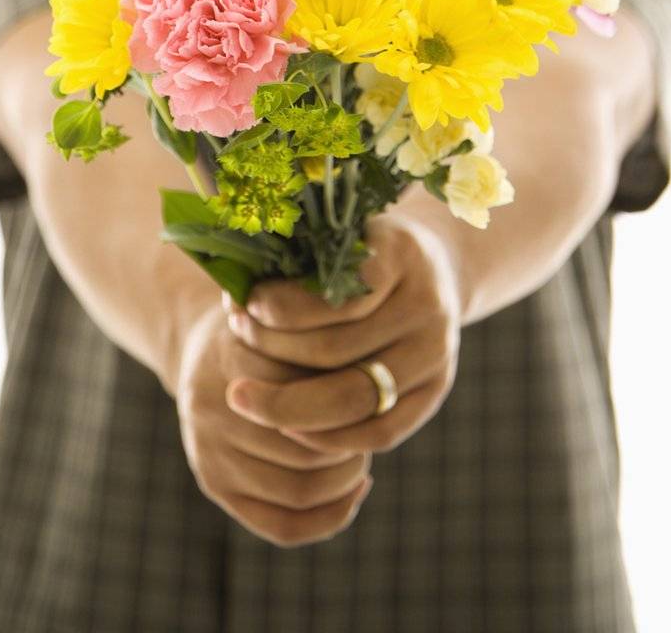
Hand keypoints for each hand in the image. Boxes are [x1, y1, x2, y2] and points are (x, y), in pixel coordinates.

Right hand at [174, 303, 373, 545]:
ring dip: (346, 479)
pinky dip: (329, 518)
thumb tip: (373, 381)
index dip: (351, 401)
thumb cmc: (265, 331)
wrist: (204, 353)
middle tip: (374, 426)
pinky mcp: (214, 486)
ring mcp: (208, 453)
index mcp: (230, 357)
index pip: (308, 395)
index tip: (375, 389)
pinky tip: (353, 490)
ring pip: (299, 492)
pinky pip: (283, 526)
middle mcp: (212, 410)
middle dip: (351, 443)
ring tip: (362, 455)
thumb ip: (321, 340)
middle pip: (306, 448)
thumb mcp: (288, 318)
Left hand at [223, 212, 461, 455]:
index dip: (286, 307)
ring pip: (355, 397)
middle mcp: (427, 306)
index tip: (246, 307)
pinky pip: (380, 432)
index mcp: (402, 254)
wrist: (432, 271)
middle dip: (274, 355)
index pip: (341, 292)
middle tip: (233, 350)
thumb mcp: (342, 233)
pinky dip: (328, 437)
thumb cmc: (365, 249)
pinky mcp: (434, 393)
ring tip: (244, 396)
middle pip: (339, 351)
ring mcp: (436, 354)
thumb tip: (233, 289)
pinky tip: (287, 427)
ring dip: (290, 403)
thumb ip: (301, 256)